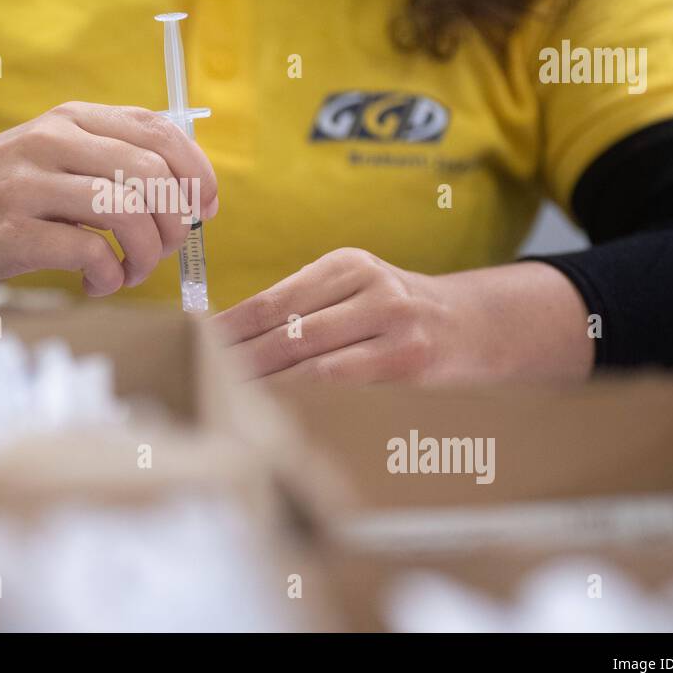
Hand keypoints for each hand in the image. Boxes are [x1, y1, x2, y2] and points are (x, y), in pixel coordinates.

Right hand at [0, 102, 218, 293]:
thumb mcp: (48, 156)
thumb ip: (106, 161)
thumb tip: (184, 195)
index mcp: (70, 119)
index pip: (159, 130)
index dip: (196, 172)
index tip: (203, 209)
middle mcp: (52, 142)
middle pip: (152, 172)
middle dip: (175, 221)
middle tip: (166, 250)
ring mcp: (29, 185)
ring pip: (127, 210)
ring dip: (147, 253)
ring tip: (130, 271)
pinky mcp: (11, 231)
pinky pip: (89, 251)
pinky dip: (109, 275)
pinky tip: (97, 282)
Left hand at [212, 248, 593, 385]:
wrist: (479, 326)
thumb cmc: (399, 315)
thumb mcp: (357, 292)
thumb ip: (306, 308)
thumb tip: (229, 338)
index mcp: (347, 264)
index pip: (273, 300)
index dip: (230, 327)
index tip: (193, 347)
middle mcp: (370, 284)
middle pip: (286, 328)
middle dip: (238, 359)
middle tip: (200, 381)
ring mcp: (395, 319)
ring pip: (311, 356)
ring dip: (264, 382)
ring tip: (227, 399)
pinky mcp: (412, 357)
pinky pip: (344, 379)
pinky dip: (305, 394)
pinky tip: (279, 408)